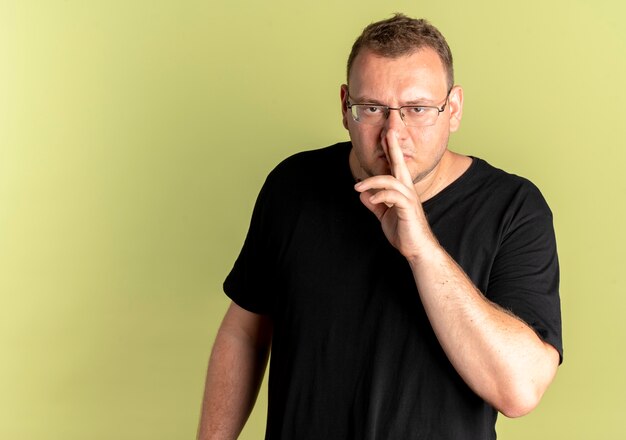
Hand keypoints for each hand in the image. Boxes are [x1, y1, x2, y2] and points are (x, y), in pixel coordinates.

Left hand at [354, 130, 435, 258]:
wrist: (417, 249)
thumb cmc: (404, 232)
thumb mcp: (384, 216)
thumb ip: (375, 204)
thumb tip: (363, 194)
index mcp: (402, 191)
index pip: (395, 167)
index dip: (390, 152)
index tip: (386, 136)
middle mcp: (407, 191)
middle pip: (399, 164)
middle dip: (393, 148)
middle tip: (388, 131)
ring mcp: (409, 199)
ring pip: (391, 180)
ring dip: (372, 181)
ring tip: (358, 187)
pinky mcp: (408, 209)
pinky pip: (394, 196)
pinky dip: (380, 195)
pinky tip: (371, 199)